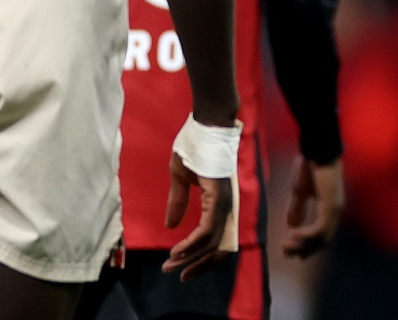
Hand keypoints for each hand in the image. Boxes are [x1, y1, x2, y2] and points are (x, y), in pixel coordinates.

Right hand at [161, 153, 233, 280]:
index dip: (200, 257)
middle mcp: (226, 206)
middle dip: (197, 265)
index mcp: (219, 202)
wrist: (206, 123)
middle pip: (219, 248)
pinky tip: (178, 251)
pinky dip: (193, 244)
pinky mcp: (218, 196)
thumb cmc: (195, 145)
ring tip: (171, 265)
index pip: (216, 240)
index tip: (180, 265)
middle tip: (176, 274)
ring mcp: (224, 202)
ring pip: (213, 242)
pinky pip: (208, 229)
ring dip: (191, 258)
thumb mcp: (180, 177)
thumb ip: (178, 202)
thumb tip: (171, 226)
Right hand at [282, 159, 343, 258]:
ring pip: (321, 238)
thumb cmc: (309, 166)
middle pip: (322, 241)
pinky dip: (306, 236)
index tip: (289, 250)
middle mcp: (335, 212)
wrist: (316, 149)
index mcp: (330, 208)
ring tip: (286, 245)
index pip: (321, 235)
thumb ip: (297, 208)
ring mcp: (335, 210)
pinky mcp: (330, 206)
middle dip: (303, 249)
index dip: (306, 245)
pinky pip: (319, 230)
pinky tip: (292, 234)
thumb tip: (291, 226)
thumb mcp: (300, 191)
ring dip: (302, 244)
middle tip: (286, 252)